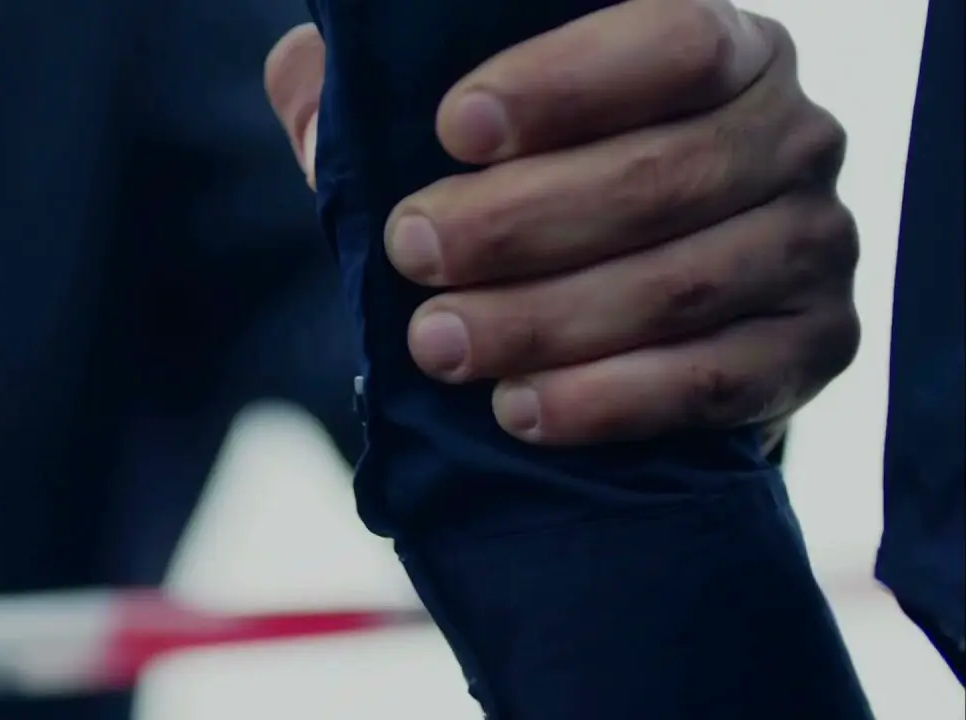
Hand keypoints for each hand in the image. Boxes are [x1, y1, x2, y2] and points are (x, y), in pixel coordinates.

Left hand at [265, 0, 858, 446]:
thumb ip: (391, 99)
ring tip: (438, 344)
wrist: (650, 323)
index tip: (450, 129)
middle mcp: (791, 135)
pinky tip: (518, 410)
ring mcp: (817, 244)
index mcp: (727, 48)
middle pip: (662, 175)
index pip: (670, 40)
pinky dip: (610, 401)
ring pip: (680, 286)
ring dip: (545, 321)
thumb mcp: (478, 141)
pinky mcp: (818, 347)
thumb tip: (300, 72)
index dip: (562, 82)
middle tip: (411, 253)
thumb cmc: (549, 202)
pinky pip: (716, 382)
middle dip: (519, 223)